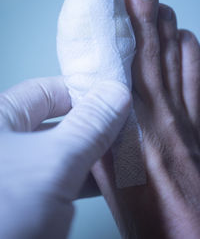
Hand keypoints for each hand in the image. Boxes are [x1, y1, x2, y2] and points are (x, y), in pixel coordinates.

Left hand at [0, 76, 130, 238]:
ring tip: (128, 147)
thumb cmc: (4, 211)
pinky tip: (113, 176)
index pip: (46, 91)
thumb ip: (88, 125)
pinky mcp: (33, 198)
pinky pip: (67, 177)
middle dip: (95, 122)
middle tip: (128, 122)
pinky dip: (91, 175)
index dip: (81, 89)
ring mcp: (23, 172)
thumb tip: (116, 92)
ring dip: (98, 150)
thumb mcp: (52, 162)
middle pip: (59, 119)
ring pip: (67, 150)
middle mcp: (9, 142)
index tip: (115, 94)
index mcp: (1, 119)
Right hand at [92, 0, 199, 238]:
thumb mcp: (110, 174)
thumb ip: (104, 134)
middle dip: (149, 17)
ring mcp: (188, 118)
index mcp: (134, 126)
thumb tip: (98, 103)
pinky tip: (189, 41)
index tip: (126, 5)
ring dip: (171, 30)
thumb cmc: (146, 211)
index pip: (132, 64)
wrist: (189, 234)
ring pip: (181, 62)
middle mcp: (163, 115)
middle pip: (157, 55)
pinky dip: (195, 56)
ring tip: (162, 8)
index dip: (131, 31)